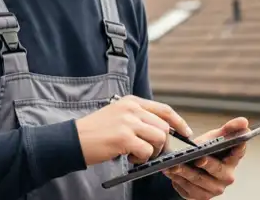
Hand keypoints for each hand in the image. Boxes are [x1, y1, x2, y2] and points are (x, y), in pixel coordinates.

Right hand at [74, 95, 193, 165]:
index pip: (164, 109)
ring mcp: (128, 122)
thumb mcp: (118, 115)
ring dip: (152, 151)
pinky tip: (130, 157)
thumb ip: (139, 118)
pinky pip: (146, 150)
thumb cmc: (96, 131)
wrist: (73, 139)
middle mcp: (131, 109)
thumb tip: (162, 131)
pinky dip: (142, 158)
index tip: (186, 132)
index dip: (178, 121)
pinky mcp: (123, 137)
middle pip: (163, 126)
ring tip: (137, 154)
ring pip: (158, 138)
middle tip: (151, 151)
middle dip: (162, 143)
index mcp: (132, 101)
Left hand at [163, 117, 248, 198]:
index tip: (232, 142)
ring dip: (185, 172)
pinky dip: (178, 180)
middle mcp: (227, 176)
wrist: (192, 165)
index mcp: (233, 159)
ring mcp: (215, 188)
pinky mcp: (201, 197)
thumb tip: (244, 121)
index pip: (239, 151)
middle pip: (216, 169)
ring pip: (199, 180)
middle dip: (205, 163)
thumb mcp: (216, 136)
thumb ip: (229, 128)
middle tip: (196, 158)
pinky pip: (188, 189)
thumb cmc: (207, 150)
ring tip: (174, 164)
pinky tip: (171, 172)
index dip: (237, 147)